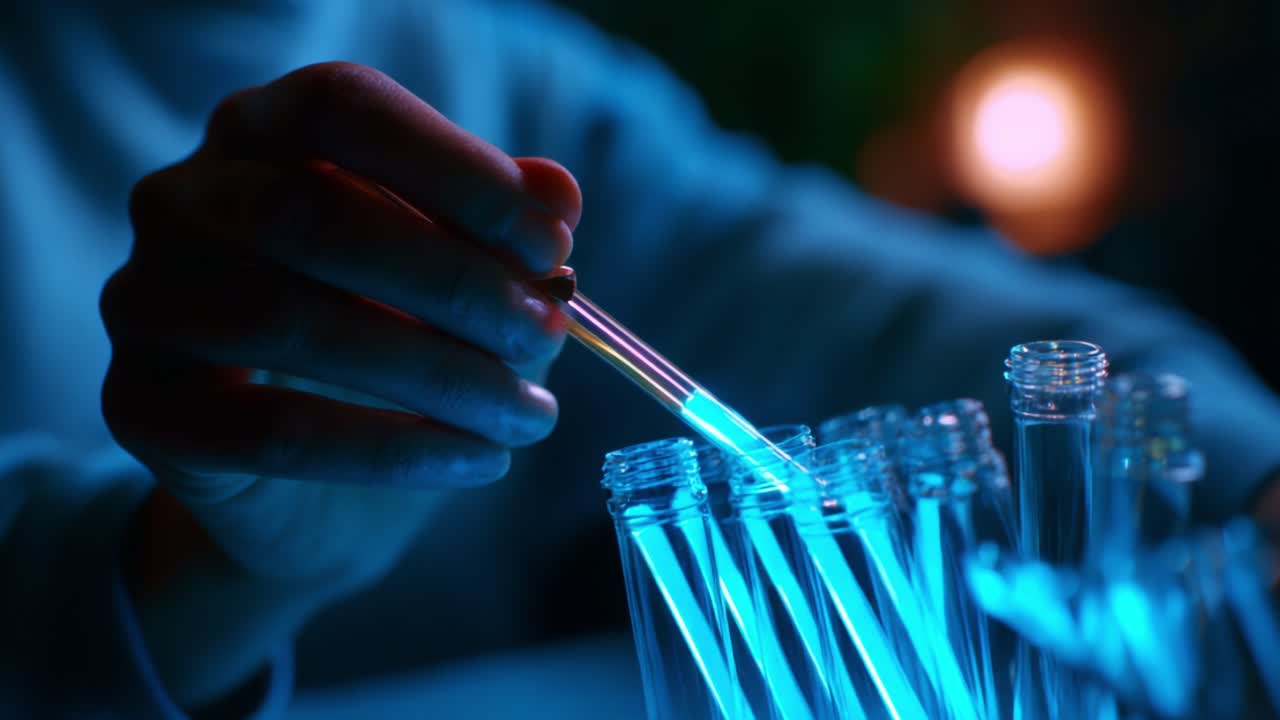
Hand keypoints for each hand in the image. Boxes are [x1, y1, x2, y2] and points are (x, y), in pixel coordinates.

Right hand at [101, 62, 580, 590]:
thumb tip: (557, 193)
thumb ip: (500, 231)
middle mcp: (183, 201)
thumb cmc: (389, 353)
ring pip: (290, 323)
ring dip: (439, 374)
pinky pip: (272, 432)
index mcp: (261, 135)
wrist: (307, 495)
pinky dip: (394, 451)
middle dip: (455, 281)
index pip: (342, 109)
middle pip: (313, 214)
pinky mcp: (142, 411)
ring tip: (530, 414)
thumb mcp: (459, 284)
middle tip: (547, 336)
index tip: (550, 246)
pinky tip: (479, 462)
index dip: (454, 170)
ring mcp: (146, 304)